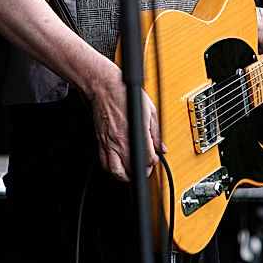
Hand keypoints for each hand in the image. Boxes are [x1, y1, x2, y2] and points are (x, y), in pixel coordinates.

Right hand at [87, 60, 163, 181]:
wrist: (104, 87)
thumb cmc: (124, 93)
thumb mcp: (149, 110)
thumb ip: (156, 132)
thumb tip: (161, 147)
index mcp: (135, 132)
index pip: (149, 159)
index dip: (155, 160)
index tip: (155, 156)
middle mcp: (120, 141)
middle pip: (133, 170)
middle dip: (142, 171)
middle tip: (145, 166)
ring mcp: (108, 142)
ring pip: (116, 172)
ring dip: (126, 175)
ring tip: (132, 170)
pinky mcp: (100, 141)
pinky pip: (104, 163)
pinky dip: (112, 169)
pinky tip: (118, 164)